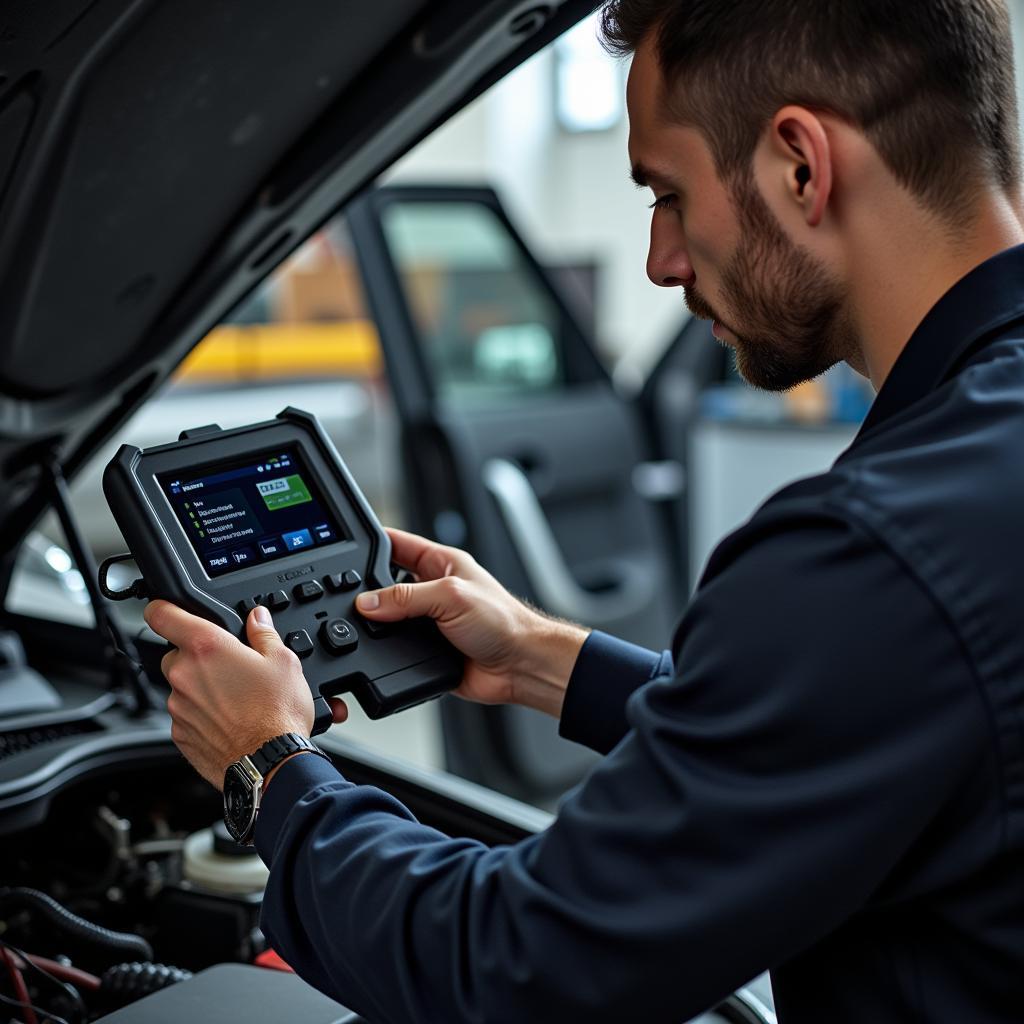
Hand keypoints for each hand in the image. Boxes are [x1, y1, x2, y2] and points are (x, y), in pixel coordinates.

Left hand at [143, 601, 337, 787]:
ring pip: (182, 687)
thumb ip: (264, 634)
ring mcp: (178, 707)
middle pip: (175, 653)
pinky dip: (202, 715)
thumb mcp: (284, 661)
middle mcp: (184, 675)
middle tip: (228, 666)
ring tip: (237, 699)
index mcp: (206, 647)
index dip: (163, 608)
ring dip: (202, 688)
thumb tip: (257, 619)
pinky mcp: (180, 735)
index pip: (161, 614)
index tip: (169, 609)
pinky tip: (231, 720)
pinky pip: (186, 716)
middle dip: (197, 656)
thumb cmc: (277, 714)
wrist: (271, 765)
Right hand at [355, 528, 588, 717]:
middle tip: (353, 598)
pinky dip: (386, 653)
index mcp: (442, 564)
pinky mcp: (426, 651)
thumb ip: (407, 596)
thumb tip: (368, 602)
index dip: (374, 544)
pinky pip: (396, 650)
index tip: (348, 549)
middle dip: (370, 590)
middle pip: (386, 584)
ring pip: (388, 620)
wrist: (520, 667)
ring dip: (379, 625)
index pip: (399, 545)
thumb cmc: (504, 622)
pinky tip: (383, 653)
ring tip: (368, 626)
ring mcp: (429, 622)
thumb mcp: (452, 596)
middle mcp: (434, 590)